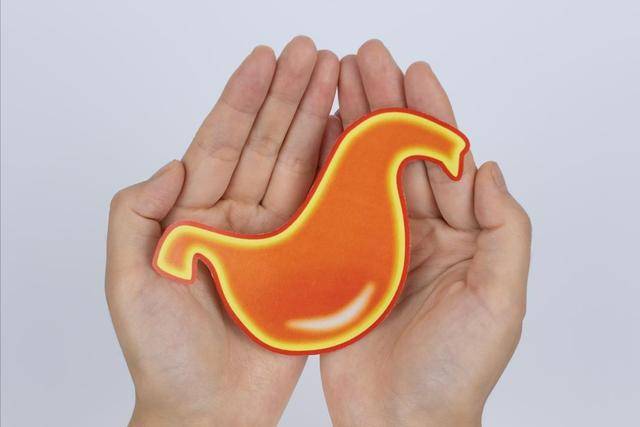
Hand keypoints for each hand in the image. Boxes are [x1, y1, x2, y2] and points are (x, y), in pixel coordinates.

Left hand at [106, 36, 338, 425]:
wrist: (207, 409)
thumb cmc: (163, 355)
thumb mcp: (127, 280)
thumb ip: (137, 215)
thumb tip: (175, 165)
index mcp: (194, 216)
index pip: (221, 142)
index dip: (242, 98)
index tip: (264, 59)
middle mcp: (237, 219)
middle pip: (265, 144)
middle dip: (287, 96)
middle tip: (311, 54)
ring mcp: (274, 239)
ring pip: (297, 167)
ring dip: (314, 122)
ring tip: (334, 79)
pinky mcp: (303, 262)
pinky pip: (322, 209)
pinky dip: (335, 171)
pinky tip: (346, 137)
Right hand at [319, 40, 531, 426]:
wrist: (399, 420)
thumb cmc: (454, 369)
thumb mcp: (501, 300)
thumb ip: (505, 230)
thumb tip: (488, 168)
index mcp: (461, 236)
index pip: (445, 162)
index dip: (430, 115)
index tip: (413, 74)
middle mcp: (420, 233)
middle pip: (401, 156)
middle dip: (385, 105)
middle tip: (364, 60)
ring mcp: (378, 244)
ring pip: (365, 172)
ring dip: (353, 126)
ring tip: (337, 82)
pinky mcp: (342, 261)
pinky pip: (335, 206)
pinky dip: (326, 170)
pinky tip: (318, 137)